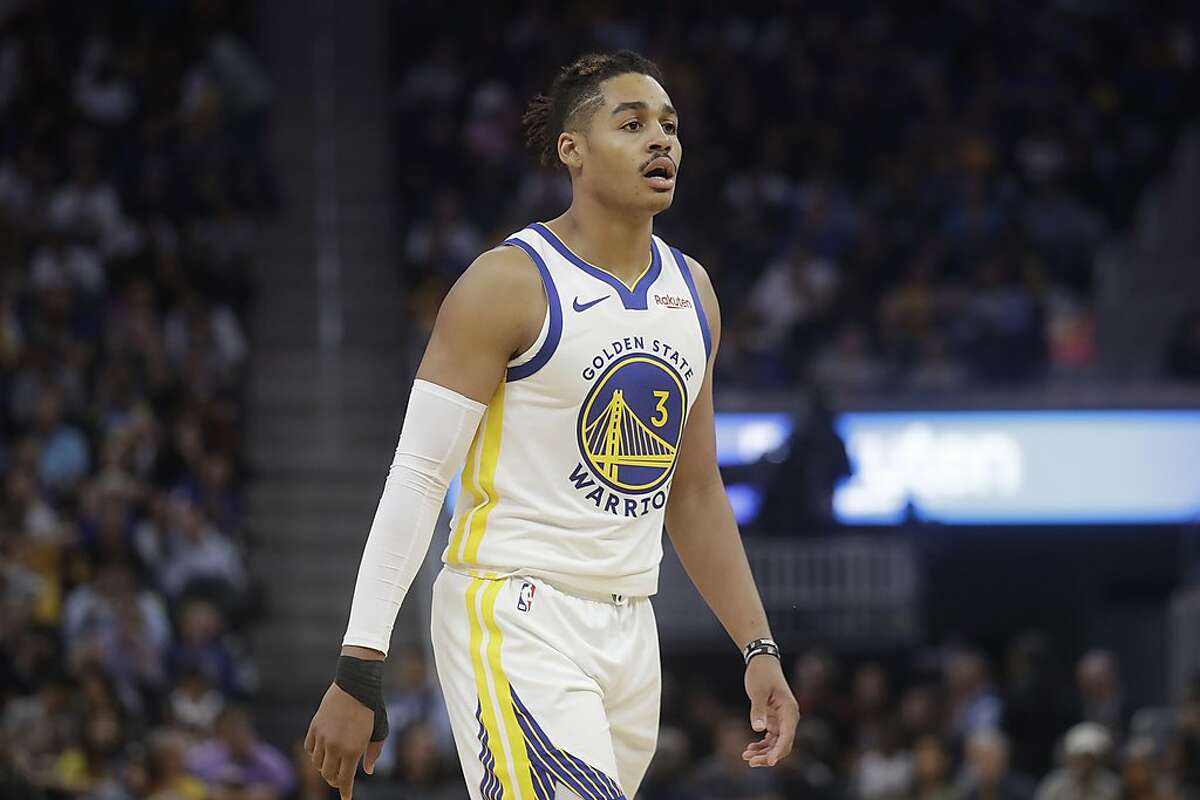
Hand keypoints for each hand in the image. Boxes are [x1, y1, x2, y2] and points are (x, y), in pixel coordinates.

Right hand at [304, 682, 384, 799]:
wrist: (355, 684)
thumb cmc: (371, 708)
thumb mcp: (379, 731)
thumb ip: (373, 753)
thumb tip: (368, 771)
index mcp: (353, 749)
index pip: (345, 780)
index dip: (345, 792)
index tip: (346, 798)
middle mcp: (335, 746)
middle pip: (328, 775)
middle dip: (335, 780)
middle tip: (340, 779)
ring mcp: (322, 737)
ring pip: (317, 763)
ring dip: (325, 767)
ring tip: (333, 763)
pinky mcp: (314, 727)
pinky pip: (309, 749)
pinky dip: (315, 754)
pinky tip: (322, 751)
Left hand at [742, 655, 799, 766]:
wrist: (762, 662)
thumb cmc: (761, 674)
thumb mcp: (758, 692)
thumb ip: (758, 710)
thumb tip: (758, 729)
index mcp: (789, 711)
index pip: (787, 737)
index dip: (778, 751)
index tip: (769, 762)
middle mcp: (789, 718)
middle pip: (783, 745)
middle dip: (768, 755)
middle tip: (750, 761)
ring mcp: (782, 719)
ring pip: (776, 743)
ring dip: (764, 752)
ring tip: (746, 756)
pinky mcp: (774, 719)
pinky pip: (771, 738)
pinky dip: (762, 745)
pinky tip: (750, 748)